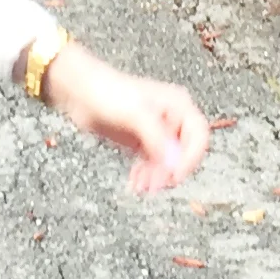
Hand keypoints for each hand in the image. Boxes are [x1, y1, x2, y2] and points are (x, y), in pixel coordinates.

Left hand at [38, 41, 210, 193]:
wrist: (80, 91)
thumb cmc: (109, 92)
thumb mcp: (136, 114)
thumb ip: (157, 138)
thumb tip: (173, 164)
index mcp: (179, 105)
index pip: (199, 136)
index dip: (191, 157)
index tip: (176, 175)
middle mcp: (172, 119)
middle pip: (182, 153)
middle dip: (169, 171)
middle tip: (154, 186)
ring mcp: (157, 132)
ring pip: (166, 162)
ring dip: (156, 177)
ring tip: (141, 187)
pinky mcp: (141, 142)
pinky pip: (151, 164)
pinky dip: (146, 175)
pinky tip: (135, 183)